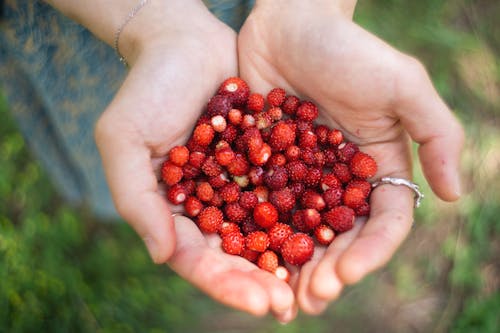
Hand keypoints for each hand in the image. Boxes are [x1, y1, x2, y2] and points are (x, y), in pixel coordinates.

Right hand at [94, 0, 292, 317]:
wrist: (185, 42)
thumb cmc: (147, 88)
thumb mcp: (124, 139)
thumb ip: (137, 200)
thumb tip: (163, 257)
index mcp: (174, 210)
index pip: (198, 259)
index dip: (226, 284)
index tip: (261, 303)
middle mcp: (210, 204)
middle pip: (237, 253)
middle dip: (262, 280)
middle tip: (292, 305)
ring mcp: (241, 184)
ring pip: (267, 228)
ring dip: (290, 257)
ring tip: (319, 280)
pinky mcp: (268, 159)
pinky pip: (289, 189)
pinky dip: (308, 210)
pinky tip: (333, 228)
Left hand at [238, 0, 463, 315]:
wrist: (291, 22)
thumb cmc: (349, 50)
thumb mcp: (403, 85)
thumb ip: (436, 134)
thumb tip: (455, 194)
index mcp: (376, 167)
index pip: (383, 221)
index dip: (370, 251)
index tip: (346, 273)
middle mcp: (340, 179)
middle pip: (339, 235)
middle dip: (327, 268)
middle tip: (309, 298)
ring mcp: (301, 175)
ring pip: (299, 230)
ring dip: (291, 264)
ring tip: (278, 294)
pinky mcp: (265, 165)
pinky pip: (260, 205)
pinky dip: (255, 233)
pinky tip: (243, 256)